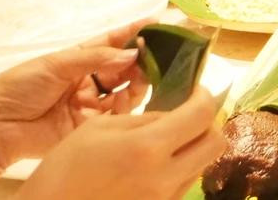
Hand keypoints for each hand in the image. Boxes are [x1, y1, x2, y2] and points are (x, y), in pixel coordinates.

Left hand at [0, 24, 147, 164]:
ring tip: (144, 76)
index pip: (111, 42)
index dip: (132, 33)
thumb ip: (96, 58)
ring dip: (138, 82)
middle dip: (140, 59)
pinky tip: (130, 97)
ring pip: (125, 91)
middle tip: (154, 54)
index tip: (156, 23)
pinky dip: (128, 107)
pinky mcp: (90, 128)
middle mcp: (88, 80)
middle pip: (123, 68)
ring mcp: (90, 104)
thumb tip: (134, 52)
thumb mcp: (56, 63)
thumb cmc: (20, 86)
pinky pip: (116, 116)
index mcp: (77, 60)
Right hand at [14, 88, 224, 199]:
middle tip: (186, 117)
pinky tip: (149, 167)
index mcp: (147, 148)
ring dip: (191, 149)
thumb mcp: (99, 129)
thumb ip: (144, 119)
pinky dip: (176, 171)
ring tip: (163, 144)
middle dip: (206, 125)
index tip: (196, 91)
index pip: (201, 115)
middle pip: (215, 144)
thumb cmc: (63, 170)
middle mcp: (164, 178)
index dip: (205, 96)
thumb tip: (175, 116)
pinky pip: (181, 186)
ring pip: (200, 166)